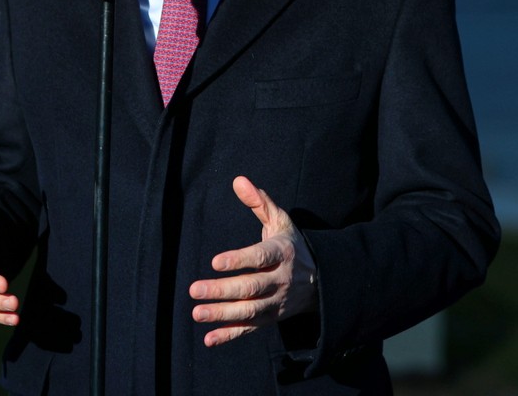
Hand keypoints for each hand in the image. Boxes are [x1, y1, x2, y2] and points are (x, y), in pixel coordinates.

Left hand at [189, 176, 317, 346]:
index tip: (216, 262)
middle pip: (251, 288)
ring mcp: (276, 302)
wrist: (323, 281)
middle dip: (222, 290)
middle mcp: (280, 280)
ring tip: (197, 312)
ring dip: (222, 314)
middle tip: (194, 289)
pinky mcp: (271, 319)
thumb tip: (238, 180)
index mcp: (282, 253)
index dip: (239, 260)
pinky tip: (209, 338)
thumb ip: (259, 202)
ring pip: (249, 311)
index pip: (260, 258)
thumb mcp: (281, 221)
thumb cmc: (293, 245)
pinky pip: (250, 329)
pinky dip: (229, 335)